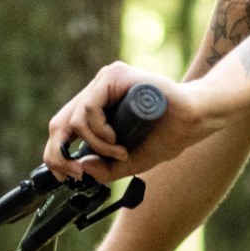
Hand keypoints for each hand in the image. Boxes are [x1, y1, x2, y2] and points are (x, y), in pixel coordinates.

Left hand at [43, 64, 203, 180]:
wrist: (194, 119)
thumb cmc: (167, 135)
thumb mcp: (130, 161)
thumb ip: (106, 168)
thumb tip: (82, 168)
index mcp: (99, 107)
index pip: (63, 128)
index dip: (56, 153)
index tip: (66, 175)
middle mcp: (98, 91)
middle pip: (60, 123)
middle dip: (61, 154)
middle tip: (76, 172)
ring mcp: (105, 81)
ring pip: (76, 119)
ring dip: (95, 145)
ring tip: (119, 152)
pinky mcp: (115, 76)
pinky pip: (90, 108)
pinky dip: (99, 132)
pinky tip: (116, 140)